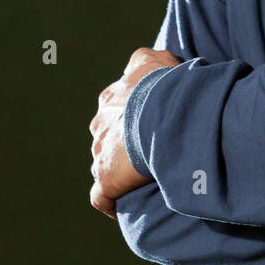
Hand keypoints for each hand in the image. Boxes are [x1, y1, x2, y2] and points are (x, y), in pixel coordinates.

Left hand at [89, 47, 181, 218]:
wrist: (163, 113)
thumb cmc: (164, 86)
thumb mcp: (156, 60)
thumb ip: (147, 59)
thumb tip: (146, 60)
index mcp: (110, 99)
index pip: (116, 109)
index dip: (132, 118)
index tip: (149, 125)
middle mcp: (100, 125)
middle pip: (107, 138)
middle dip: (122, 145)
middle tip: (149, 152)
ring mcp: (101, 153)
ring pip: (104, 164)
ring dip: (118, 171)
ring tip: (142, 178)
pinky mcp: (106, 179)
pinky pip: (101, 197)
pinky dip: (110, 201)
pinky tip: (122, 206)